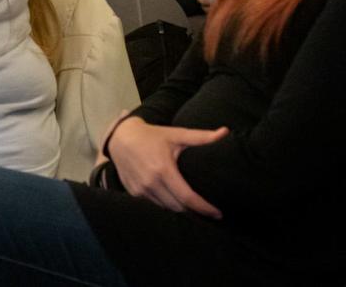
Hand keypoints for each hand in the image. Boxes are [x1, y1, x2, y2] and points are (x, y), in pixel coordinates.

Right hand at [107, 117, 227, 217]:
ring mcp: (140, 190)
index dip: (205, 208)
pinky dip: (165, 204)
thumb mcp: (175, 134)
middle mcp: (151, 183)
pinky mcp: (134, 192)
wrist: (120, 137)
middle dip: (194, 211)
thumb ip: (201, 137)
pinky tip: (172, 198)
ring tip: (191, 205)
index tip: (218, 214)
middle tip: (207, 210)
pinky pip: (154, 205)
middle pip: (179, 207)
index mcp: (163, 170)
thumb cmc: (151, 136)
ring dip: (179, 208)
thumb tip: (224, 132)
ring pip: (166, 209)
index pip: (188, 198)